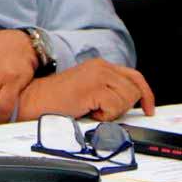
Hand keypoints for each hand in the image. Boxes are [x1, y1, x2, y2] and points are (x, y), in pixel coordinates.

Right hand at [17, 58, 154, 121]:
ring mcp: (98, 76)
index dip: (146, 94)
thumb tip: (131, 100)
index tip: (148, 108)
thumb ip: (108, 88)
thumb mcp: (88, 88)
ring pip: (126, 100)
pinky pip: (114, 108)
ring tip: (91, 109)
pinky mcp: (94, 88)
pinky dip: (103, 116)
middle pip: (134, 90)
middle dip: (123, 106)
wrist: (33, 102)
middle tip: (102, 110)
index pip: (134, 77)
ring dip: (112, 111)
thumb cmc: (56, 100)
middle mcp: (101, 66)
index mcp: (100, 65)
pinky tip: (87, 111)